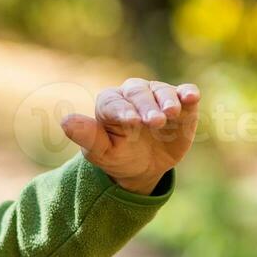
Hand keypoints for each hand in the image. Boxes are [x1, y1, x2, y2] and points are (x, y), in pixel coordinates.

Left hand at [60, 78, 200, 194]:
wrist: (143, 165)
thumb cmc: (117, 156)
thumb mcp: (100, 152)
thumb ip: (87, 136)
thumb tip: (65, 122)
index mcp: (109, 104)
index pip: (113, 103)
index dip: (121, 111)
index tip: (130, 122)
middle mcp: (133, 94)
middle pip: (138, 94)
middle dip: (146, 106)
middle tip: (154, 121)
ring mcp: (157, 97)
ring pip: (162, 91)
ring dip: (167, 100)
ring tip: (171, 113)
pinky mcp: (181, 104)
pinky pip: (185, 93)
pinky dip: (188, 93)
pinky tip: (192, 97)